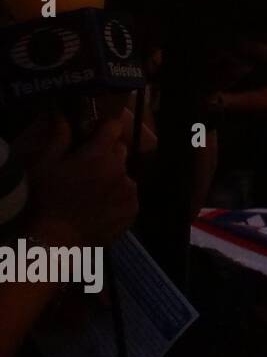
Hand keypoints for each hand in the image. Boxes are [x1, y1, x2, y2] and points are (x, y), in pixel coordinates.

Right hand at [18, 111, 137, 247]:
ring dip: (113, 177)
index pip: (113, 126)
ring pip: (125, 174)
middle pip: (120, 150)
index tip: (93, 134)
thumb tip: (63, 115)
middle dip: (106, 154)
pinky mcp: (133, 210)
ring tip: (92, 192)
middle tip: (87, 168)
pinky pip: (129, 195)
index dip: (102, 128)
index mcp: (100, 154)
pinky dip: (119, 197)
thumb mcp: (44, 164)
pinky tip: (100, 206)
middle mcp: (121, 169)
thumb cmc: (44, 199)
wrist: (54, 241)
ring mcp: (129, 191)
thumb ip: (59, 137)